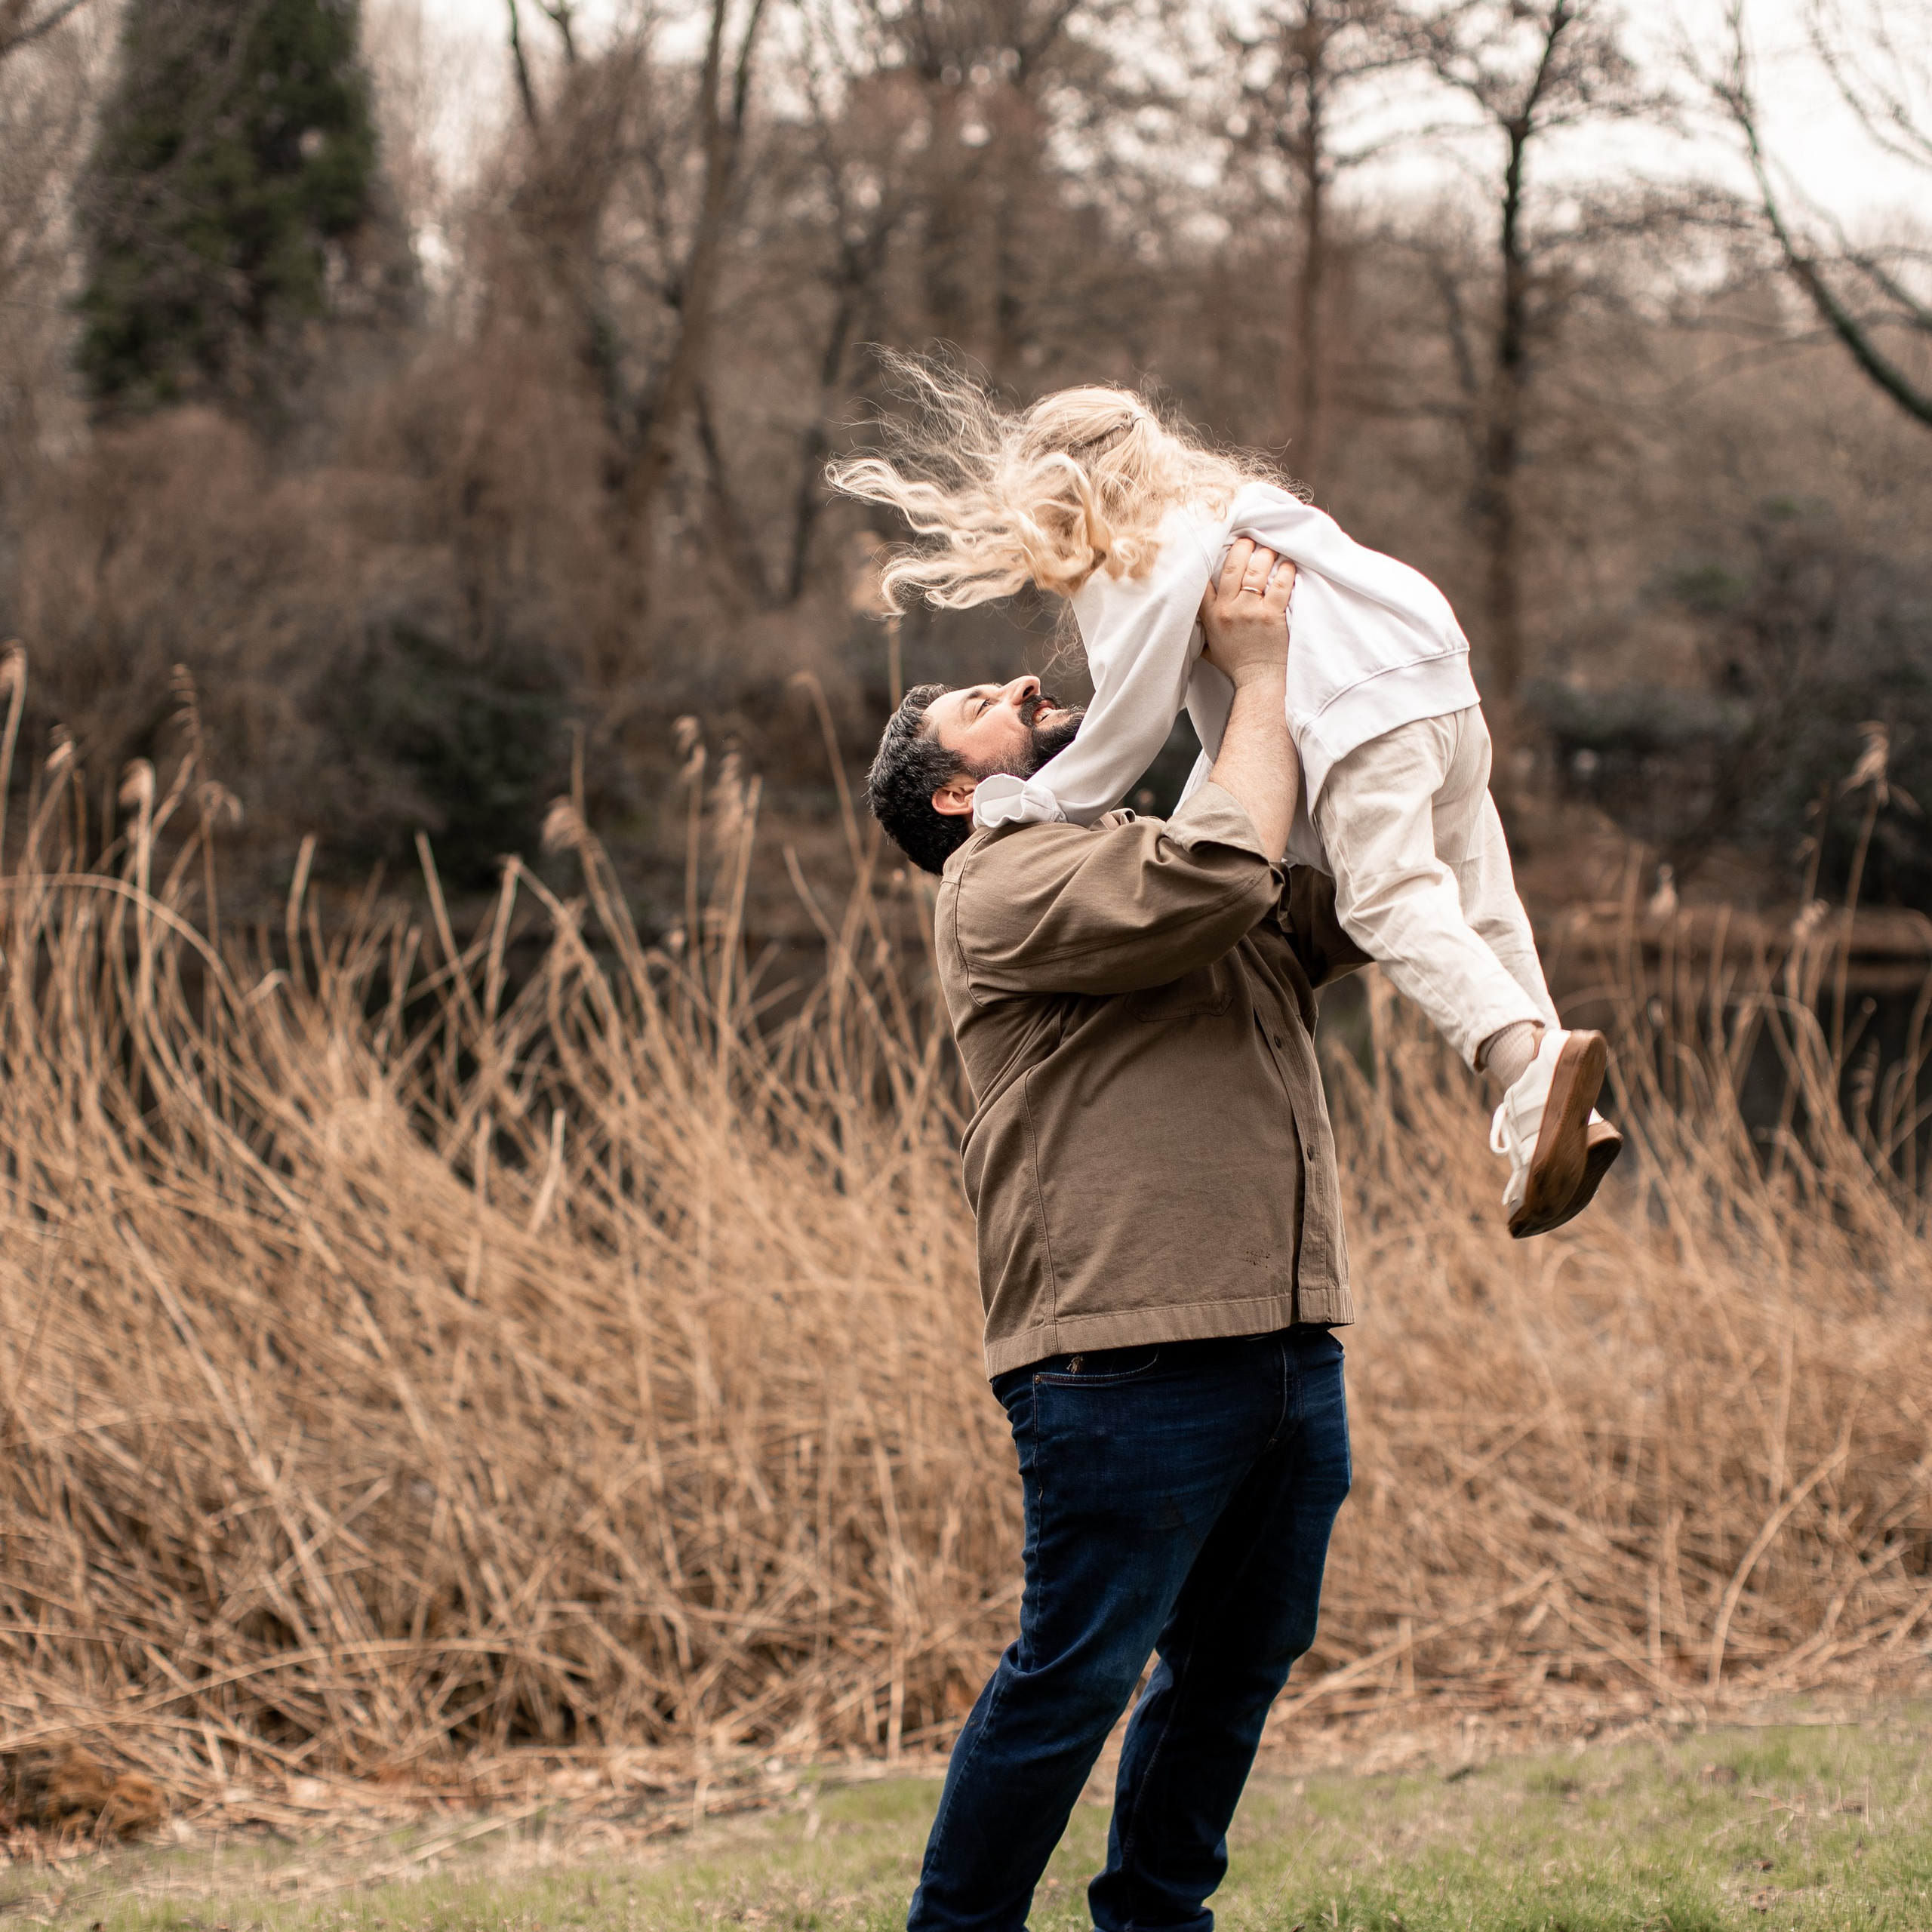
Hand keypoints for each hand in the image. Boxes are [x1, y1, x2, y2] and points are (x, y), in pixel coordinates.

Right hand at [1201, 539, 1293, 688]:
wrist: (1259, 682)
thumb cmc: (1237, 664)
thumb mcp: (1209, 647)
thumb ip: (1201, 629)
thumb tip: (1190, 617)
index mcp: (1212, 615)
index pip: (1205, 579)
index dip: (1210, 557)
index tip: (1218, 543)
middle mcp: (1229, 610)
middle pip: (1234, 565)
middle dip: (1243, 546)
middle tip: (1250, 539)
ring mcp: (1251, 612)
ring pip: (1257, 570)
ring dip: (1265, 555)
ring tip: (1270, 549)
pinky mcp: (1273, 615)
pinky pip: (1280, 584)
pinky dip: (1285, 571)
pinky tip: (1288, 565)